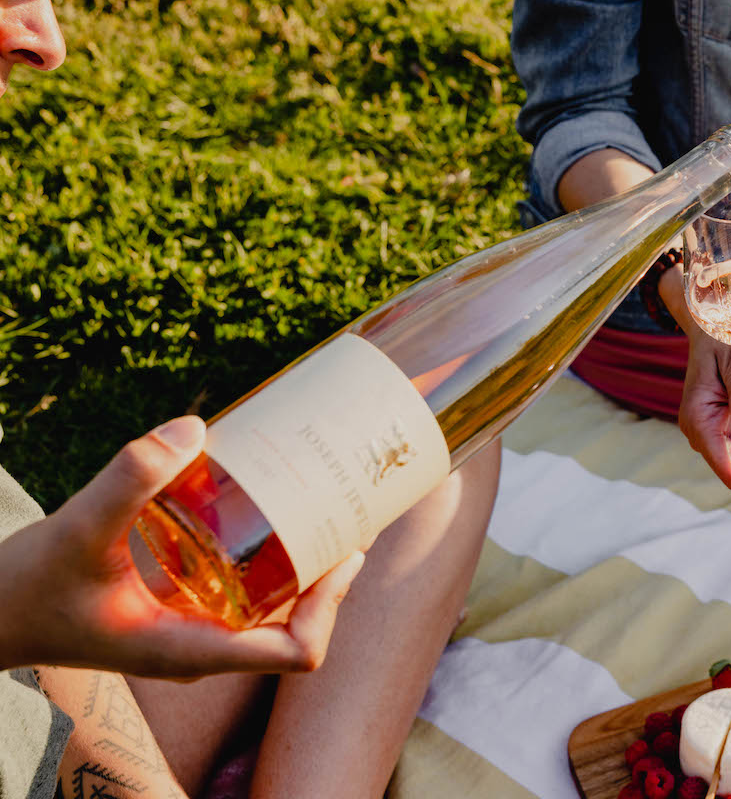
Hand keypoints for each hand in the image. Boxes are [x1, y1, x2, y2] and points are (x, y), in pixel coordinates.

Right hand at [0, 417, 364, 677]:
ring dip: (303, 560)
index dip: (332, 605)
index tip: (347, 550)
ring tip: (322, 498)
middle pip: (297, 622)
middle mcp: (202, 649)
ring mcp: (191, 632)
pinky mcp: (176, 611)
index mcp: (191, 651)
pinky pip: (241, 590)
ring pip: (272, 605)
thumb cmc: (23, 589)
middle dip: (331, 571)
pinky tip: (264, 505)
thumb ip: (128, 482)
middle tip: (350, 504)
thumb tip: (194, 428)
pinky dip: (264, 554)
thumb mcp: (75, 530)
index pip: (296, 652)